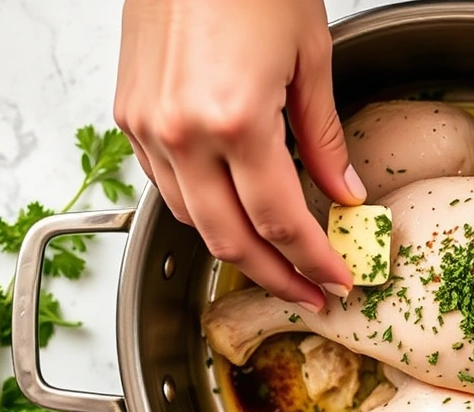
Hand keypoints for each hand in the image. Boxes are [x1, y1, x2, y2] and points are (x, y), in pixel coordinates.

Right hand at [113, 0, 365, 310]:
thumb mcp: (311, 57)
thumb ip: (323, 137)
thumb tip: (344, 191)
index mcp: (236, 119)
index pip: (281, 220)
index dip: (314, 260)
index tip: (337, 280)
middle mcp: (182, 131)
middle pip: (230, 238)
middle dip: (276, 276)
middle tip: (310, 292)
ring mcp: (148, 125)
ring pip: (192, 220)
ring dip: (237, 249)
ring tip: (278, 260)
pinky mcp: (129, 113)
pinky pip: (165, 185)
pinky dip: (202, 210)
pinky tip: (232, 213)